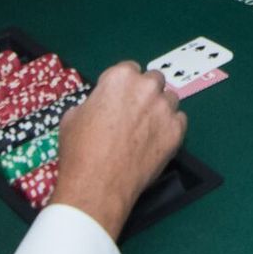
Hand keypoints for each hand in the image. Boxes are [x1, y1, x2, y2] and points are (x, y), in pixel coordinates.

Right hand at [53, 61, 188, 239]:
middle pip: (154, 80)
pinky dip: (171, 128)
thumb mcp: (73, 116)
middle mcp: (146, 87)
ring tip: (147, 128)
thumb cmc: (80, 149)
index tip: (121, 98)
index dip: (125, 85)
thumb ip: (93, 102)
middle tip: (135, 112)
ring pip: (170, 99)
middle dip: (146, 93)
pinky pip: (179, 121)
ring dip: (160, 108)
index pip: (130, 69)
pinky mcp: (177, 132)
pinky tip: (157, 140)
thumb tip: (99, 106)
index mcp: (119, 77)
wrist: (98, 184)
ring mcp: (164, 109)